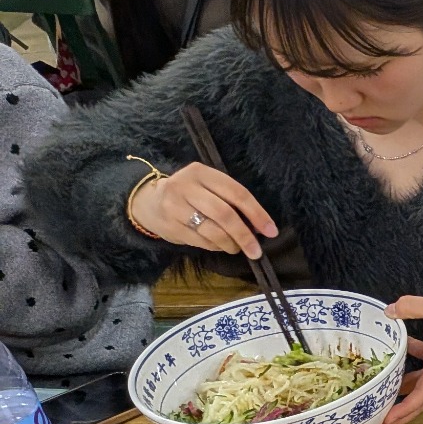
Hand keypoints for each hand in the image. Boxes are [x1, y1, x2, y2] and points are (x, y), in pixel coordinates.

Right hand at [129, 163, 277, 260]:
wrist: (149, 202)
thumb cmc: (190, 195)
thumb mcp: (208, 187)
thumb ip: (231, 200)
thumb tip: (260, 227)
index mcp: (202, 172)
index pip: (237, 193)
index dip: (257, 214)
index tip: (271, 232)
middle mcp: (186, 186)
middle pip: (224, 214)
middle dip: (245, 235)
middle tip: (256, 251)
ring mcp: (175, 205)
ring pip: (212, 230)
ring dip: (230, 244)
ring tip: (236, 248)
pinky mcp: (170, 224)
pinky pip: (201, 241)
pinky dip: (215, 246)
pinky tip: (219, 245)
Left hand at [376, 295, 422, 423]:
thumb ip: (414, 306)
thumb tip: (388, 311)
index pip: (421, 396)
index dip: (402, 410)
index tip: (384, 422)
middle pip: (419, 401)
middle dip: (399, 416)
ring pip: (420, 387)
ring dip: (402, 396)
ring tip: (380, 401)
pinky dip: (409, 368)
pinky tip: (395, 355)